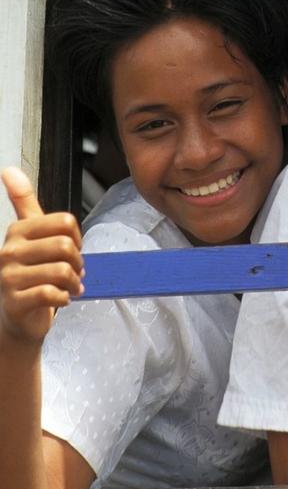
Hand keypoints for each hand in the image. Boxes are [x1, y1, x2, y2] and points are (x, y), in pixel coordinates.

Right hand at [0, 168, 83, 344]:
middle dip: (78, 263)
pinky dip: (65, 298)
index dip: (77, 239)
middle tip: (74, 273)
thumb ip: (22, 201)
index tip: (71, 250)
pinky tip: (61, 299)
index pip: (65, 222)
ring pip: (62, 271)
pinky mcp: (15, 302)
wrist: (16, 318)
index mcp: (17, 230)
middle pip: (65, 246)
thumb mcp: (29, 235)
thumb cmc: (29, 274)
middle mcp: (8, 251)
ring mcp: (9, 277)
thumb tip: (8, 170)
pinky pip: (52, 294)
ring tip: (70, 287)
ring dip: (74, 283)